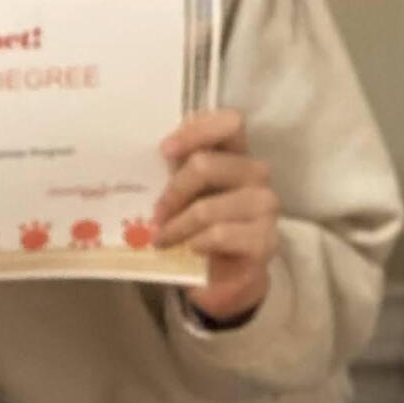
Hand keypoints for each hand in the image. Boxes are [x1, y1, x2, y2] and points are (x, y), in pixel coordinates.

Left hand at [156, 107, 279, 324]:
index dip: (196, 130)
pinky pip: (220, 235)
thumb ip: (173, 171)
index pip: (230, 122)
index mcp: (235, 155)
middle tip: (155, 214)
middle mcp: (255, 174)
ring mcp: (265, 206)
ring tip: (162, 240)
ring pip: (208, 207)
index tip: (164, 150)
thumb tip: (138, 158)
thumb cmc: (197, 229)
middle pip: (206, 164)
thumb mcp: (181, 195)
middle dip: (172, 191)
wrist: (220, 279)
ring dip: (177, 226)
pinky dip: (195, 243)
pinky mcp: (265, 240)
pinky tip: (188, 250)